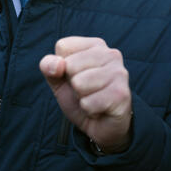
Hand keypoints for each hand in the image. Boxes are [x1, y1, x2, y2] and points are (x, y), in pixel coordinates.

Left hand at [39, 36, 132, 153]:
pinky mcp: (121, 94)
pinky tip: (100, 108)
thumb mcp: (58, 79)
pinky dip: (89, 110)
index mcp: (95, 44)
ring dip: (81, 98)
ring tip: (93, 98)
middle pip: (70, 65)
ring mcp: (118, 73)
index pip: (62, 47)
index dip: (61, 66)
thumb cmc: (81, 96)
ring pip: (79, 84)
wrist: (103, 126)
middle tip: (86, 90)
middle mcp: (110, 53)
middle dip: (72, 84)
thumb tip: (57, 64)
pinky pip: (88, 103)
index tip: (76, 75)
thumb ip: (49, 66)